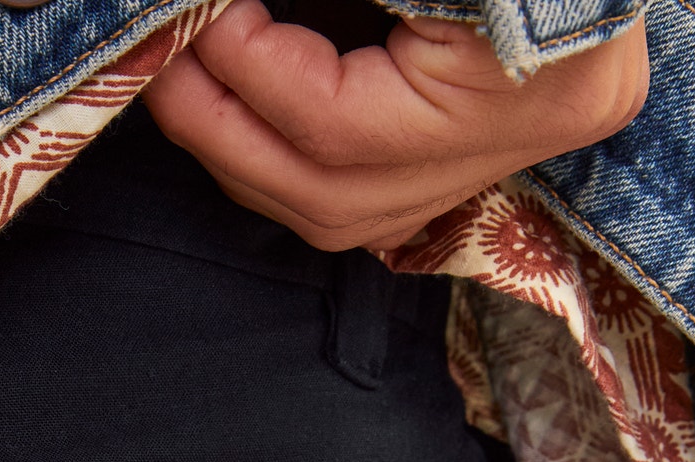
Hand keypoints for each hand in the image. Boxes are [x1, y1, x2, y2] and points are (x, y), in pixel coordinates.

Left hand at [142, 0, 648, 249]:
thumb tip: (211, 12)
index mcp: (540, 87)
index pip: (342, 124)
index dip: (248, 70)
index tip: (197, 13)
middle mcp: (519, 147)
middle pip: (326, 192)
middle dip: (217, 127)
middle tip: (154, 56)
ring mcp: (499, 161)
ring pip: (329, 210)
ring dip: (237, 148)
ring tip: (181, 74)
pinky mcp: (471, 156)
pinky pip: (350, 192)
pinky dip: (278, 154)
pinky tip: (232, 100)